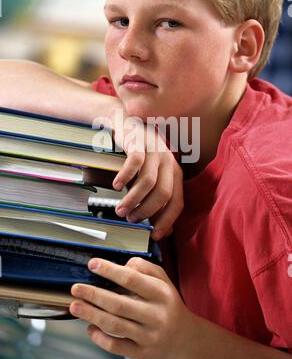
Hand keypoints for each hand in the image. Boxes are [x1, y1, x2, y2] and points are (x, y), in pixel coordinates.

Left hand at [70, 257, 193, 358]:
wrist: (185, 338)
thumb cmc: (168, 305)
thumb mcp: (164, 281)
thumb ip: (145, 268)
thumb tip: (123, 265)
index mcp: (161, 294)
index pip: (132, 279)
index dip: (110, 271)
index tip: (93, 264)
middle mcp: (156, 315)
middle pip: (119, 304)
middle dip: (94, 295)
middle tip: (76, 288)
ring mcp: (149, 336)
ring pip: (115, 325)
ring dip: (91, 314)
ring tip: (75, 306)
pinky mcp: (142, 353)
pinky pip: (116, 346)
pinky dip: (100, 337)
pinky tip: (90, 327)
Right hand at [96, 107, 183, 240]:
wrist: (126, 123)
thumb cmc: (138, 155)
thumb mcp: (151, 177)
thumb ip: (157, 200)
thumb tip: (165, 231)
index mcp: (175, 172)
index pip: (178, 202)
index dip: (167, 220)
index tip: (154, 235)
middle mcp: (168, 161)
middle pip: (163, 194)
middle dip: (146, 211)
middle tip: (131, 219)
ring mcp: (155, 150)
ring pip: (148, 182)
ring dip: (133, 199)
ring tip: (120, 209)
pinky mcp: (139, 142)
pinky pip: (135, 164)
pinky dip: (125, 178)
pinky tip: (116, 186)